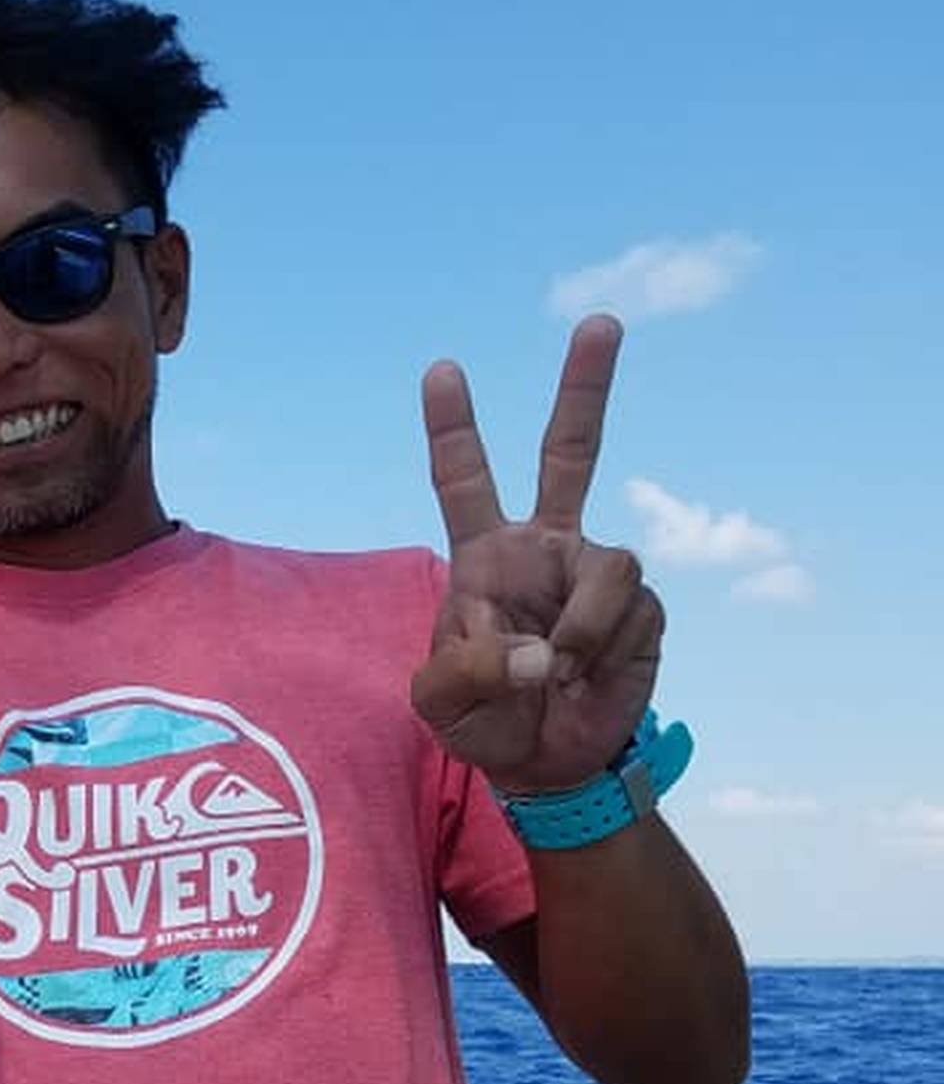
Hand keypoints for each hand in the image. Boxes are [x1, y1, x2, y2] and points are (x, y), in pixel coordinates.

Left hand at [411, 313, 663, 793]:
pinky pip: (632, 610)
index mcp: (485, 557)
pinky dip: (606, 649)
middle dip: (586, 388)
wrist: (548, 762)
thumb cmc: (483, 722)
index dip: (453, 428)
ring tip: (558, 671)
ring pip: (611, 564)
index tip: (442, 369)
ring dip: (582, 628)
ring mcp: (596, 571)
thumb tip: (537, 651)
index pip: (464, 480)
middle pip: (572, 453)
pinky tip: (590, 673)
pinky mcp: (642, 605)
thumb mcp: (441, 704)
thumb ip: (468, 670)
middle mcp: (545, 548)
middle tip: (602, 321)